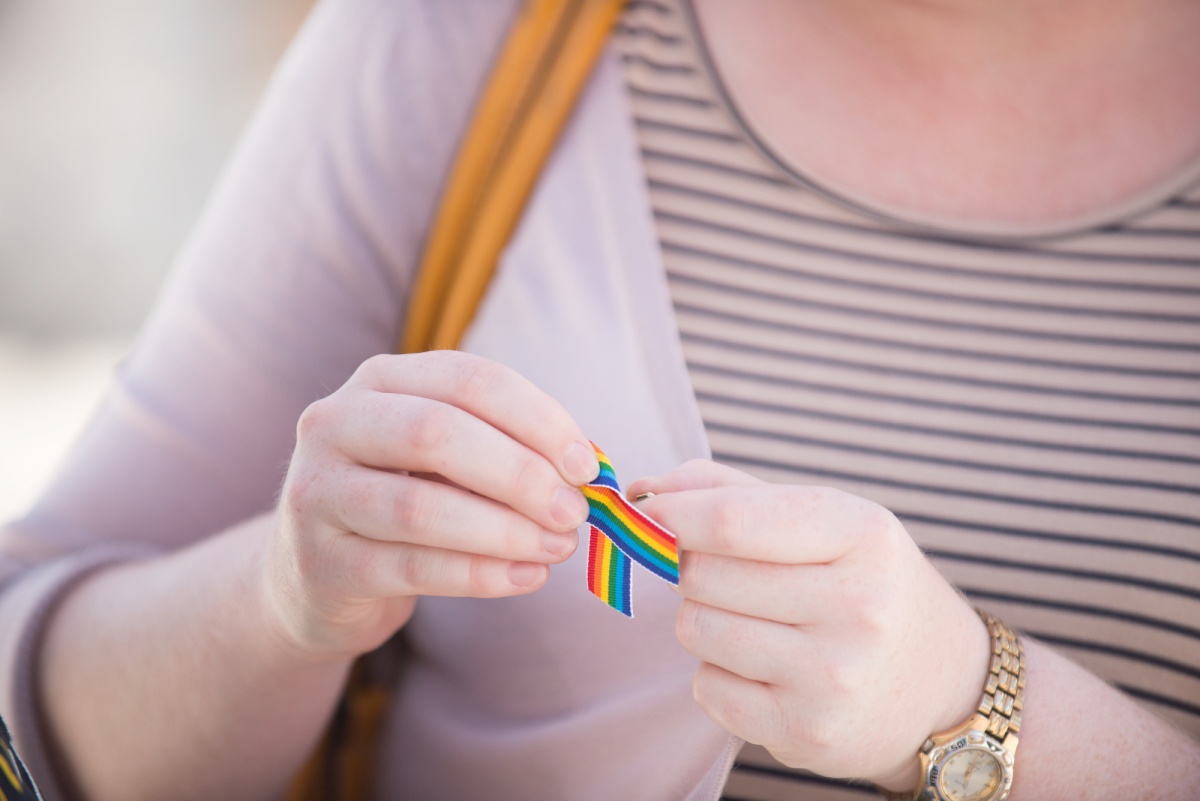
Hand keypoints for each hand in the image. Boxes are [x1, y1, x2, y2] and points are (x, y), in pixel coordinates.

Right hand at [263, 351, 598, 661]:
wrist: (319, 577)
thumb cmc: (407, 501)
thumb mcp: (449, 460)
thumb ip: (508, 450)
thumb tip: (588, 469)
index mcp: (380, 381)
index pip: (468, 379)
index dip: (536, 418)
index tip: (587, 465)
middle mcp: (335, 423)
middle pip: (436, 433)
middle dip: (519, 474)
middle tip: (574, 511)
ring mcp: (317, 493)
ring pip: (420, 507)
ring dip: (505, 530)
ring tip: (557, 547)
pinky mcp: (321, 563)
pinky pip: (412, 568)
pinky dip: (480, 575)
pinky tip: (526, 577)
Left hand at [629, 460, 989, 789]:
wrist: (940, 684)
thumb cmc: (863, 583)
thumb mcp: (826, 520)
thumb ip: (731, 493)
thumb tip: (643, 490)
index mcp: (862, 535)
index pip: (734, 521)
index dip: (671, 514)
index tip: (642, 511)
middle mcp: (858, 606)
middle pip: (703, 573)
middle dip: (692, 566)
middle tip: (723, 573)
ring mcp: (834, 676)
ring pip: (697, 629)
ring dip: (703, 620)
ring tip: (752, 621)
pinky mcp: (806, 733)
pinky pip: (707, 689)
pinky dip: (717, 675)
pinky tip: (762, 669)